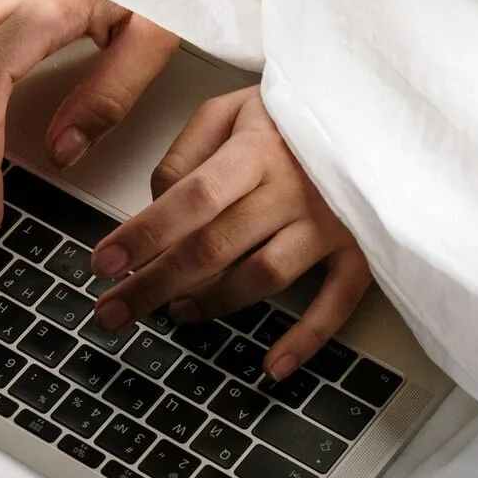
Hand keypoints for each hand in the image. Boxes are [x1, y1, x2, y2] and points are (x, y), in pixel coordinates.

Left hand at [87, 86, 369, 378]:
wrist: (373, 113)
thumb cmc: (289, 116)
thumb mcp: (229, 111)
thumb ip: (185, 154)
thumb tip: (155, 207)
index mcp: (255, 150)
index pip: (191, 197)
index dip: (145, 234)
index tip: (103, 263)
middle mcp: (293, 188)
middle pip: (215, 247)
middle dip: (155, 284)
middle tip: (113, 312)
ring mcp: (330, 223)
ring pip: (263, 277)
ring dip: (214, 304)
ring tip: (178, 312)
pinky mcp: (360, 248)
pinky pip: (336, 301)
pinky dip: (306, 338)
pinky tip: (273, 366)